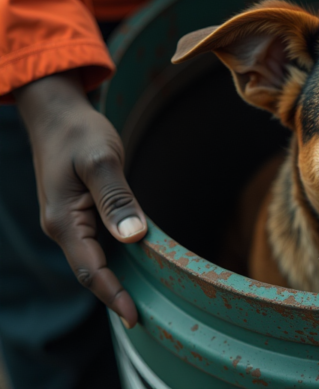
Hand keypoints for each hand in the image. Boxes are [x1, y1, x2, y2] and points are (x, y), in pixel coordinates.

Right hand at [14, 69, 145, 328]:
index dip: (113, 295)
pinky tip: (138, 267)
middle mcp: (64, 227)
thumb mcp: (101, 160)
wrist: (57, 114)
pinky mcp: (80, 214)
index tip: (135, 317)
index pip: (92, 270)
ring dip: (118, 280)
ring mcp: (70, 222)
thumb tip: (133, 237)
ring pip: (96, 260)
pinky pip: (99, 245)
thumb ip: (117, 199)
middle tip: (147, 318)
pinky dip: (117, 260)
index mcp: (64, 220)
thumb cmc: (78, 133)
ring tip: (147, 300)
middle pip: (92, 272)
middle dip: (117, 295)